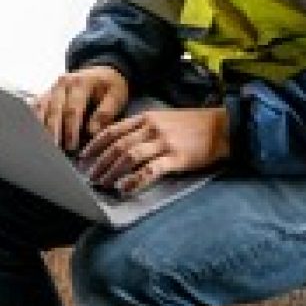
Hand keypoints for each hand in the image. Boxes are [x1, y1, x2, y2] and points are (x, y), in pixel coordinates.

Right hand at [33, 67, 128, 152]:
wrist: (103, 71)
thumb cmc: (111, 86)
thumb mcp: (116, 96)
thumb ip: (105, 113)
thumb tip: (92, 131)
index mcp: (82, 81)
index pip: (73, 108)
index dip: (71, 128)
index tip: (72, 145)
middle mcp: (64, 82)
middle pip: (54, 109)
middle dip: (54, 131)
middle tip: (56, 150)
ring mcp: (53, 87)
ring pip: (42, 108)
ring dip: (42, 127)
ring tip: (44, 146)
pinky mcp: (47, 92)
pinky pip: (37, 106)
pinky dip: (34, 120)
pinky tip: (34, 134)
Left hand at [80, 106, 229, 194]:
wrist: (222, 128)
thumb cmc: (192, 126)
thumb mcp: (164, 119)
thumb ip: (143, 129)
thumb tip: (120, 144)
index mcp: (147, 117)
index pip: (113, 129)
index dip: (95, 144)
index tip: (84, 156)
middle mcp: (152, 128)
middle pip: (117, 144)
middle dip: (100, 162)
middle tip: (90, 176)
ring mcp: (164, 142)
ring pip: (129, 156)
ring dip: (112, 172)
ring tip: (102, 184)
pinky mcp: (176, 157)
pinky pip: (150, 170)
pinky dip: (135, 180)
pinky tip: (125, 188)